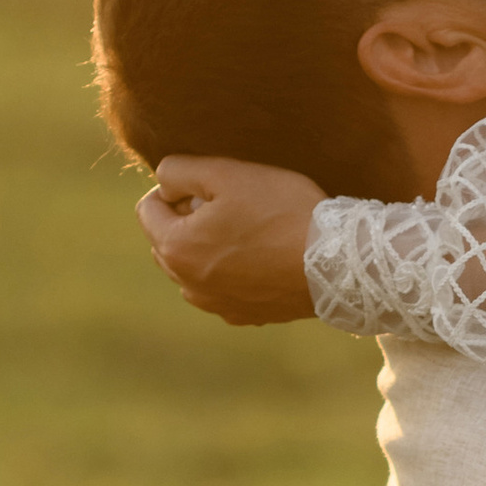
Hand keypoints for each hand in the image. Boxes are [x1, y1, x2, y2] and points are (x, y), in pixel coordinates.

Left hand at [138, 159, 324, 323]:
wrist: (338, 263)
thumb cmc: (283, 212)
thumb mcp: (227, 173)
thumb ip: (179, 170)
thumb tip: (164, 185)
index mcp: (175, 247)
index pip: (147, 208)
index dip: (176, 189)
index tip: (213, 187)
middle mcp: (187, 284)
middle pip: (167, 242)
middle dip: (187, 222)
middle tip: (232, 208)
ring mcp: (216, 305)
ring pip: (193, 269)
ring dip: (208, 250)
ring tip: (249, 234)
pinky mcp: (244, 316)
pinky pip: (222, 290)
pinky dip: (232, 274)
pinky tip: (263, 260)